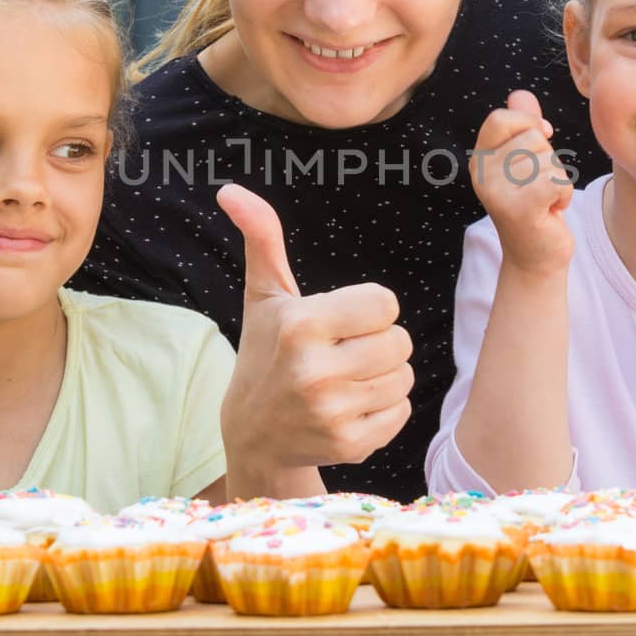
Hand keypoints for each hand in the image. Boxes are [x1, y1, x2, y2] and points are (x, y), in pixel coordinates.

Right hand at [215, 184, 414, 474]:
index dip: (369, 310)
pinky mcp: (350, 446)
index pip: (385, 303)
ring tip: (346, 380)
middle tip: (344, 353)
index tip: (341, 322)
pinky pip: (401, 412)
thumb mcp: (265, 296)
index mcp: (300, 325)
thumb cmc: (266, 352)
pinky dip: (384, 409)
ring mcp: (333, 413)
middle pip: (400, 341)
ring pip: (405, 376)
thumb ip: (262, 238)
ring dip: (384, 375)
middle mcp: (316, 371)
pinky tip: (350, 407)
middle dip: (379, 342)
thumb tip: (231, 189)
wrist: (254, 435)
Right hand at [469, 90, 574, 272]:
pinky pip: (556, 181)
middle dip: (549, 160)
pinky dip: (564, 195)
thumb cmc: (535, 205)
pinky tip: (553, 210)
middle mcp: (481, 174)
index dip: (528, 123)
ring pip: (548, 161)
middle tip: (539, 187)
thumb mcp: (527, 162)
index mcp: (480, 158)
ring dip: (559, 180)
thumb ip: (524, 127)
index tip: (542, 139)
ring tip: (545, 200)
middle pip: (532, 139)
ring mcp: (496, 193)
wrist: (535, 257)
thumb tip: (520, 95)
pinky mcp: (517, 210)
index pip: (501, 118)